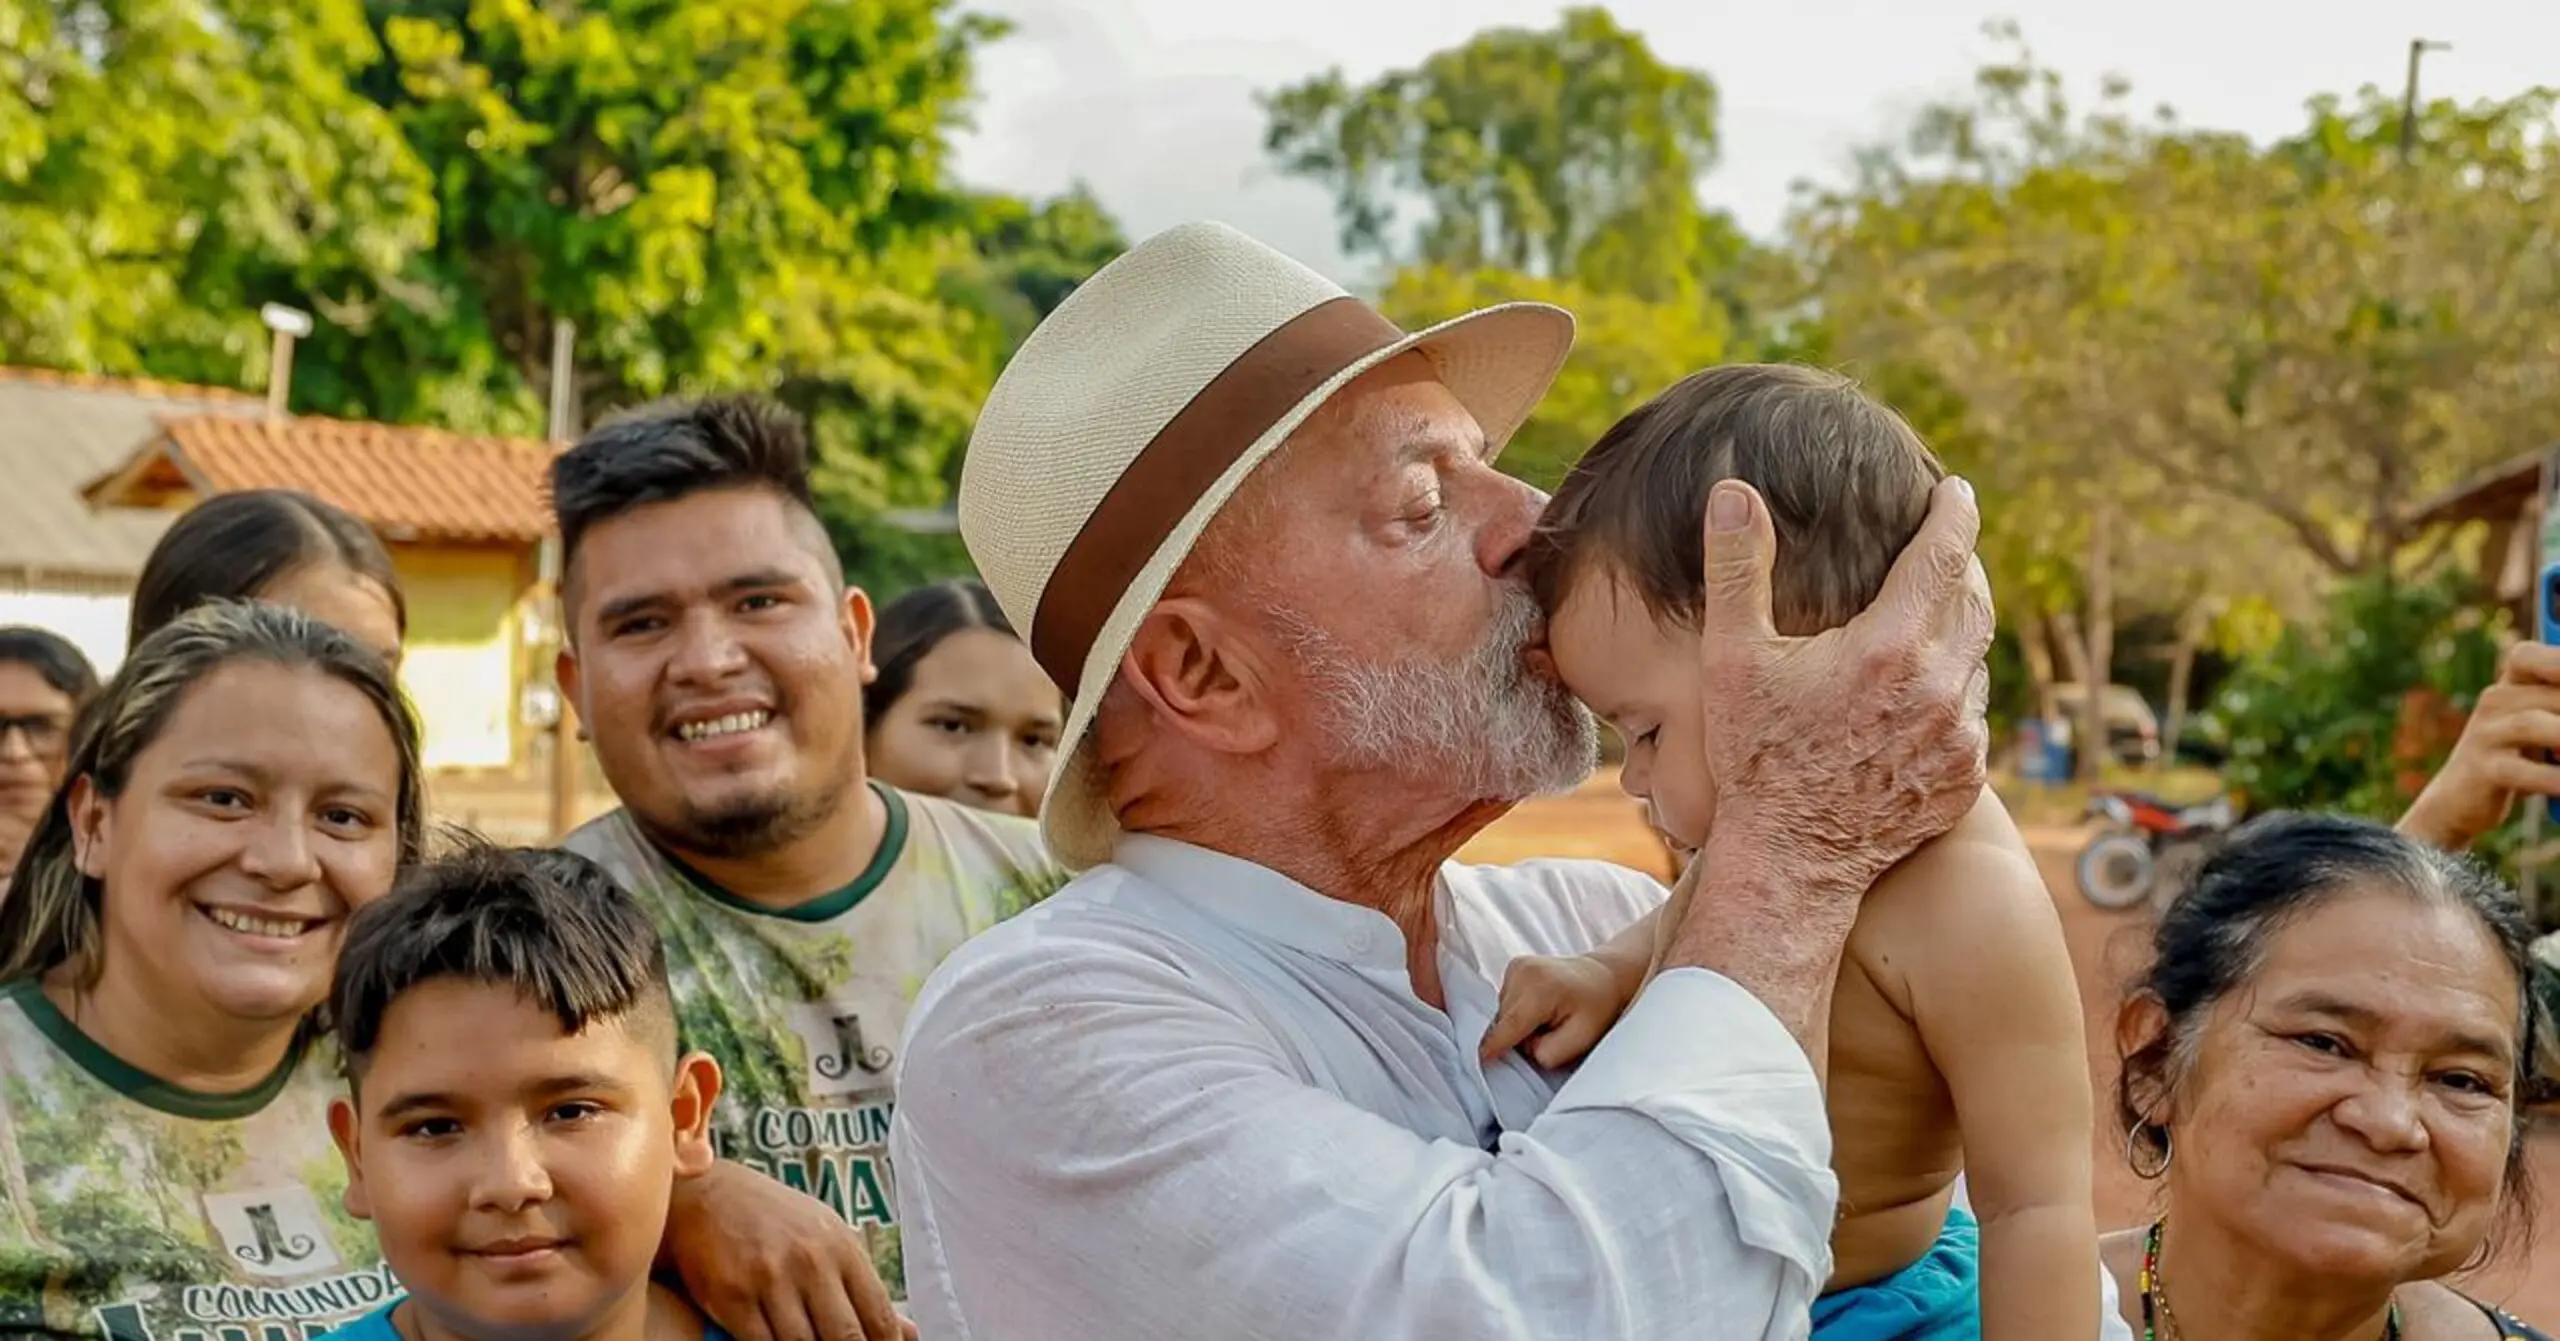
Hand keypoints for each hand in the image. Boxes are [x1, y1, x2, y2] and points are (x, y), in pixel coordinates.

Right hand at [661, 1160, 910, 1340]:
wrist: (708, 1194)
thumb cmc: (776, 1221)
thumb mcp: (828, 1239)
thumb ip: (863, 1288)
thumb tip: (908, 1333)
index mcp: (842, 1248)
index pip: (880, 1315)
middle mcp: (811, 1262)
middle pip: (846, 1338)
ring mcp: (771, 1279)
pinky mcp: (733, 1296)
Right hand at [1481, 954, 1630, 1067]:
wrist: (1604, 976)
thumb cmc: (1597, 1009)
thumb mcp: (1581, 1040)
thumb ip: (1547, 1053)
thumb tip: (1520, 1049)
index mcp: (1540, 990)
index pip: (1509, 1026)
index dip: (1492, 1045)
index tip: (1477, 1059)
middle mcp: (1523, 972)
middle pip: (1504, 1021)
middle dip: (1519, 1035)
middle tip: (1549, 1031)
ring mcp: (1517, 966)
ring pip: (1503, 1012)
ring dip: (1518, 1022)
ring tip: (1547, 1017)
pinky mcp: (1514, 966)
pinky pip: (1506, 1000)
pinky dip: (1518, 1009)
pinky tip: (1539, 1005)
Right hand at [1693, 476, 1992, 898]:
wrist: (1790, 861)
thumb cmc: (1754, 756)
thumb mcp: (1732, 658)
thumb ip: (1736, 568)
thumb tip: (1732, 491)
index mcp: (1890, 647)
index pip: (1945, 555)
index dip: (1955, 514)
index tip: (1957, 490)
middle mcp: (1941, 688)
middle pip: (1974, 600)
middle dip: (1961, 565)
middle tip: (1943, 544)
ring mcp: (1961, 737)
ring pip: (1975, 659)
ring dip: (1956, 631)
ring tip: (1927, 618)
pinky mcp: (1965, 776)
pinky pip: (1973, 714)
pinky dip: (1952, 690)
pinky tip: (1919, 692)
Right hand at [2399, 641, 2559, 851]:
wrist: (2461, 799)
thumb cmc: (2518, 755)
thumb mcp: (2544, 724)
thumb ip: (2559, 705)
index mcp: (2511, 683)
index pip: (2530, 657)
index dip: (2556, 662)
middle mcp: (2495, 701)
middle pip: (2551, 696)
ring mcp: (2485, 734)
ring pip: (2533, 724)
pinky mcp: (2483, 770)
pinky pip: (2524, 772)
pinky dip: (2556, 779)